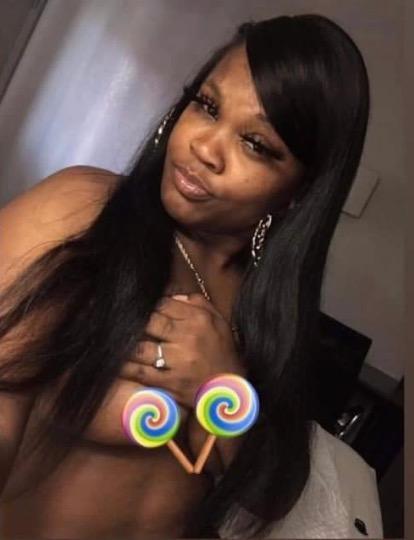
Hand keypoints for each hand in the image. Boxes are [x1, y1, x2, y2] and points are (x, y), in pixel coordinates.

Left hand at [119, 293, 245, 409]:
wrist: (231, 389)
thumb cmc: (222, 352)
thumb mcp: (217, 321)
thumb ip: (197, 303)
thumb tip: (171, 296)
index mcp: (198, 320)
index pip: (163, 305)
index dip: (148, 306)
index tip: (140, 310)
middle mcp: (188, 338)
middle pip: (149, 323)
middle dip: (135, 323)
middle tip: (122, 323)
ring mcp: (178, 361)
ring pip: (140, 348)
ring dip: (127, 345)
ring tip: (116, 341)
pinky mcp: (170, 382)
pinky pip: (140, 372)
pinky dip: (126, 368)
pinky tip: (119, 363)